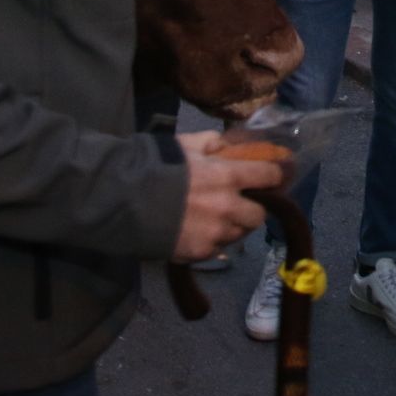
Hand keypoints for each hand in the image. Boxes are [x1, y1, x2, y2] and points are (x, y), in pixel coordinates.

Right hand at [169, 130, 284, 261]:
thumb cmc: (156, 166)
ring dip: (233, 225)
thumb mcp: (187, 144)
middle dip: (253, 207)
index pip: (269, 177)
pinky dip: (213, 240)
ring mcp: (216, 233)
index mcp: (228, 175)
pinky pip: (218, 248)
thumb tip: (229, 145)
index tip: (272, 177)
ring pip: (239, 233)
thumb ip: (214, 143)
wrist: (122, 200)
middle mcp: (228, 207)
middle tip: (240, 202)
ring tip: (216, 219)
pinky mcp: (201, 253)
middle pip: (260, 214)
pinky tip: (197, 231)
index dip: (273, 177)